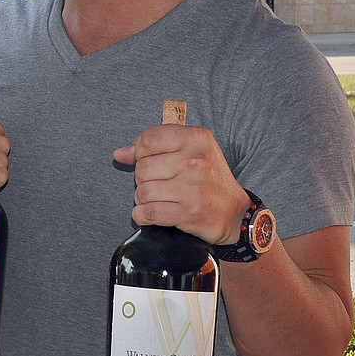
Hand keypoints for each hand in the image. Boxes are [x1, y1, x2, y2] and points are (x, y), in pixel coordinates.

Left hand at [113, 123, 249, 245]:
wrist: (234, 213)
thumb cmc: (208, 180)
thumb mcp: (190, 152)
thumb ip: (154, 147)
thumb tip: (120, 154)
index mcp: (197, 139)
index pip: (149, 139)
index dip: (140, 152)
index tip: (149, 161)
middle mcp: (196, 161)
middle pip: (142, 168)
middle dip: (144, 180)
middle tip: (162, 185)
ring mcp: (193, 187)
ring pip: (142, 192)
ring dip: (144, 200)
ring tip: (161, 199)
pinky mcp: (189, 212)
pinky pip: (148, 213)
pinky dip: (143, 216)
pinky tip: (154, 214)